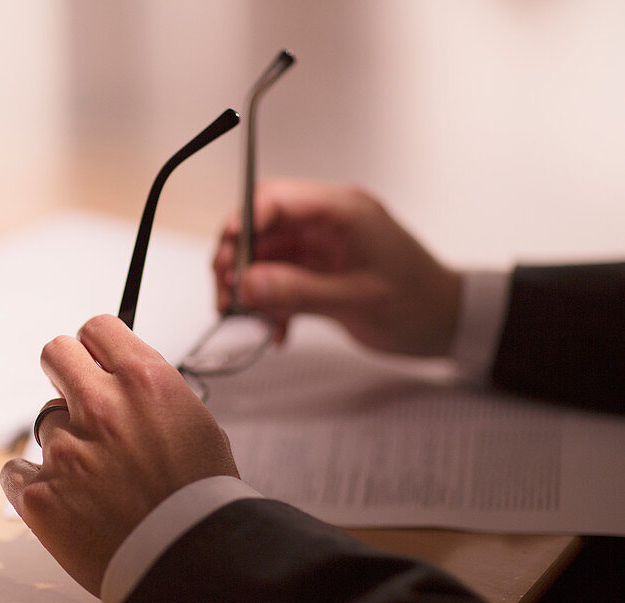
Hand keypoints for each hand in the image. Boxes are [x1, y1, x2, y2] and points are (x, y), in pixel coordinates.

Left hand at [0, 314, 237, 596]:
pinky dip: (35, 484)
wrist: (188, 564)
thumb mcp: (197, 426)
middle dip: (66, 372)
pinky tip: (66, 502)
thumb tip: (125, 375)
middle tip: (81, 401)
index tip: (99, 360)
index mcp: (145, 382)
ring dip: (65, 442)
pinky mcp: (40, 494)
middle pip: (55, 352)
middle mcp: (101, 406)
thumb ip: (154, 393)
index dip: (98, 346)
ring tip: (97, 480)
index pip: (97, 328)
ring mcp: (66, 450)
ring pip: (45, 423)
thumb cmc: (201, 501)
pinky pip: (17, 470)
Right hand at [214, 179, 461, 356]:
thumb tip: (246, 284)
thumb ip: (298, 291)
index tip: (226, 261)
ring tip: (248, 320)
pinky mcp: (318, 269)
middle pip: (260, 228)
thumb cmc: (418, 304)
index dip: (242, 225)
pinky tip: (276, 330)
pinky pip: (278, 280)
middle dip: (237, 262)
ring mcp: (321, 246)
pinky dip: (269, 304)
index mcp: (342, 211)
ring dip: (250, 289)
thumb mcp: (356, 300)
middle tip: (227, 297)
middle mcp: (326, 222)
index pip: (275, 200)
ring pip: (264, 257)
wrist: (448, 324)